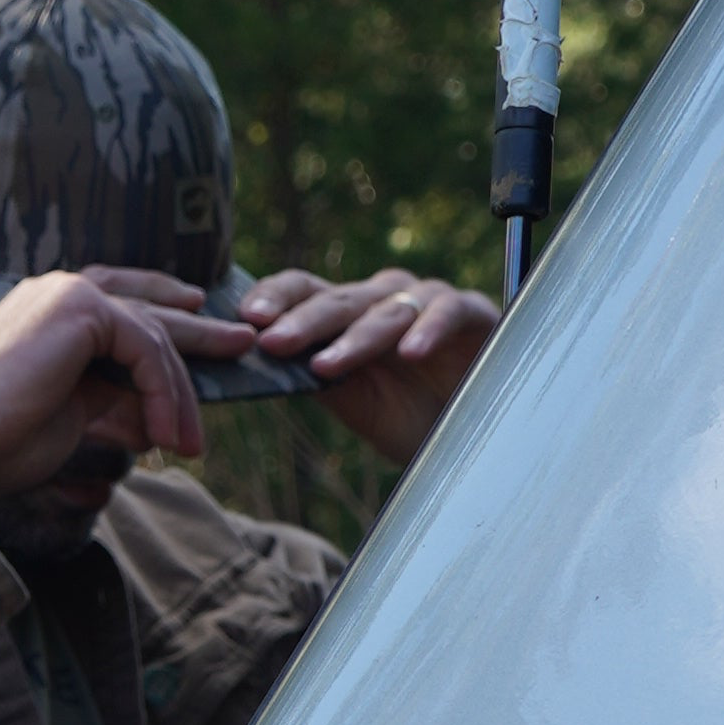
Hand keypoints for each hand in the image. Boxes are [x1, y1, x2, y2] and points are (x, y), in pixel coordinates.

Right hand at [0, 267, 246, 518]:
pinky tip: (165, 437)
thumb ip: (116, 403)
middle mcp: (56, 290)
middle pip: (147, 308)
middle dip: (198, 329)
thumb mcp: (73, 418)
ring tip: (192, 446)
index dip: (165, 318)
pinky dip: (163, 394)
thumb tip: (157, 416)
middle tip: (241, 341)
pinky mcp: (81, 309)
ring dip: (179, 395)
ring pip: (153, 336)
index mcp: (45, 310)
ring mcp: (68, 293)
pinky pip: (147, 348)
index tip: (202, 327)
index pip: (121, 305)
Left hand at [235, 266, 500, 468]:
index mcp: (347, 315)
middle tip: (272, 340)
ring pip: (385, 310)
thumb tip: (264, 364)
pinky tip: (411, 353)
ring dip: (355, 337)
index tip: (247, 318)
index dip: (276, 299)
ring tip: (327, 364)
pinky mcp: (469, 310)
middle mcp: (381, 299)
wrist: (477, 433)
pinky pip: (446, 312)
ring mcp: (424, 301)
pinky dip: (429, 330)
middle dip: (302, 322)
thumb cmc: (413, 416)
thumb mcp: (359, 404)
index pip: (304, 291)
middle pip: (337, 300)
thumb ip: (323, 379)